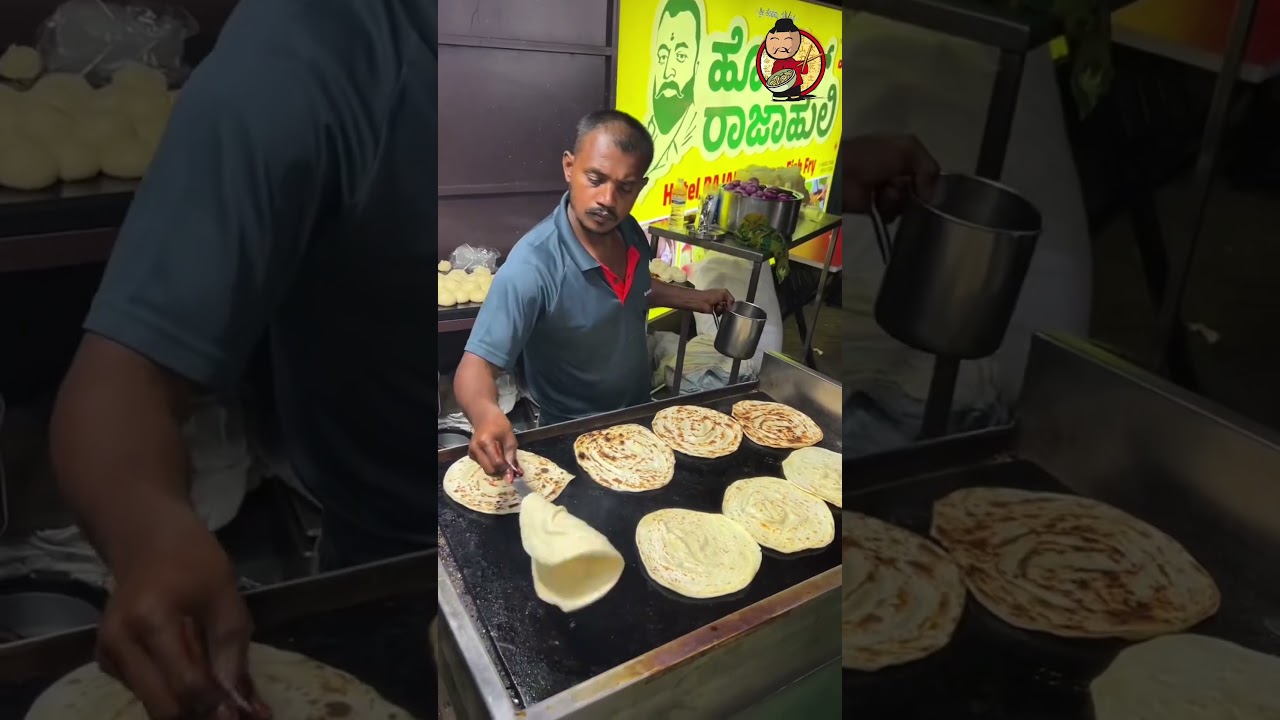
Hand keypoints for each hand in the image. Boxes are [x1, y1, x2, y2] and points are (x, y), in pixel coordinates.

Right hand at [97, 498, 268, 719]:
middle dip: (200, 714)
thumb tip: (241, 703)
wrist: (148, 540)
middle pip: (162, 706)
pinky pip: (144, 691)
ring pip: (152, 704)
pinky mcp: (106, 660)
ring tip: (220, 695)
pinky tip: (196, 675)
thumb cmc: (193, 560)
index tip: (244, 714)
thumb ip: (232, 651)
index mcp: (150, 621)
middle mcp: (118, 643)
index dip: (216, 706)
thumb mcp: (225, 597)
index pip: (184, 684)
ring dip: (188, 707)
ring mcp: (107, 654)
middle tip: (233, 713)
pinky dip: (172, 693)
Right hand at [469, 409, 520, 480]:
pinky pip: (482, 465)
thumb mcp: (509, 436)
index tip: (514, 471)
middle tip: (508, 464)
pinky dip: (490, 464)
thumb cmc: (499, 424)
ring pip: (486, 469)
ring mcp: (471, 452)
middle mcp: (475, 448)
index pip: (496, 463)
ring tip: (501, 456)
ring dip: (496, 467)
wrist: (484, 417)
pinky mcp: (470, 455)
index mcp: (485, 442)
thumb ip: (511, 455)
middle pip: (489, 470)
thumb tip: (516, 472)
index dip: (506, 469)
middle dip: (500, 470)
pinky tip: (494, 454)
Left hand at [694, 288, 733, 314]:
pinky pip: (720, 314)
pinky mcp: (714, 311)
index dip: (731, 303)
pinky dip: (718, 313)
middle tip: (721, 306)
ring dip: (721, 310)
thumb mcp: (724, 293)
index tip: (729, 306)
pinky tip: (715, 311)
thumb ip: (730, 298)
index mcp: (724, 294)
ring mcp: (718, 306)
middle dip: (726, 307)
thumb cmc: (711, 296)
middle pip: (729, 306)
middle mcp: (722, 300)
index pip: (732, 300)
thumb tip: (731, 307)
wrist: (700, 302)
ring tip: (716, 308)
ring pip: (725, 310)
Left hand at [843, 134, 939, 218]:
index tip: (923, 184)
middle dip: (912, 190)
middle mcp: (897, 174)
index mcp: (903, 155)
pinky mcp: (876, 207)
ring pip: (907, 203)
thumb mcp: (907, 149)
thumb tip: (931, 193)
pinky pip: (893, 214)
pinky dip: (888, 210)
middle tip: (897, 185)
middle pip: (919, 190)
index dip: (928, 180)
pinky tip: (877, 202)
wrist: (842, 175)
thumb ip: (928, 166)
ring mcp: (886, 191)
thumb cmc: (873, 157)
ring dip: (897, 199)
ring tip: (883, 193)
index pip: (928, 173)